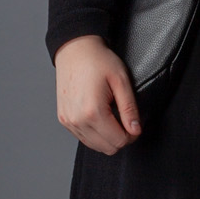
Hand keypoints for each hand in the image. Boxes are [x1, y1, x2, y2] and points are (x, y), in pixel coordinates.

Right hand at [55, 35, 140, 153]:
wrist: (75, 50)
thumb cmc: (98, 61)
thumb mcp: (121, 82)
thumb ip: (129, 109)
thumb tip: (135, 130)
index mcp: (92, 111)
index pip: (118, 141)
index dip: (132, 135)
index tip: (135, 124)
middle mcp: (77, 119)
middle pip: (107, 148)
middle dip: (121, 138)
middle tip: (126, 121)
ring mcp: (68, 120)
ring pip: (95, 146)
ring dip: (107, 137)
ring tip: (112, 117)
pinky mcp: (64, 119)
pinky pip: (83, 138)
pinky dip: (95, 133)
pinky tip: (100, 117)